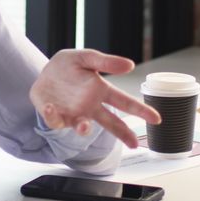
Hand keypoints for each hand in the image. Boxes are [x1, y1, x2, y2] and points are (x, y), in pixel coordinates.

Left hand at [29, 49, 161, 148]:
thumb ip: (106, 62)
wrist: (43, 72)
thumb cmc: (68, 66)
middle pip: (111, 123)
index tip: (156, 118)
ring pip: (83, 127)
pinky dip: (52, 116)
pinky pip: (55, 121)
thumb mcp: (86, 57)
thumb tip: (130, 65)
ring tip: (85, 126)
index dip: (140, 110)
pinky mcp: (55, 117)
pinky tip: (49, 107)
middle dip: (123, 133)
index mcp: (100, 91)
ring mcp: (74, 114)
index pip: (124, 102)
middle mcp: (90, 107)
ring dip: (84, 128)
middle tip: (134, 144)